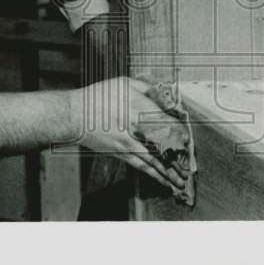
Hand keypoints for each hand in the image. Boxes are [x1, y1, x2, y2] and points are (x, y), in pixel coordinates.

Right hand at [70, 77, 189, 192]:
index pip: (165, 122)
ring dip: (168, 173)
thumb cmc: (98, 97)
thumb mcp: (123, 83)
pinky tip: (162, 181)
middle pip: (161, 145)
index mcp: (137, 107)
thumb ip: (146, 87)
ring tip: (180, 182)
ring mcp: (127, 143)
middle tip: (189, 169)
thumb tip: (164, 95)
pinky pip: (140, 166)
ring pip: (152, 161)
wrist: (74, 116)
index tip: (187, 141)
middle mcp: (134, 127)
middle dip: (176, 159)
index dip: (178, 133)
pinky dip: (153, 174)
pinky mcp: (120, 153)